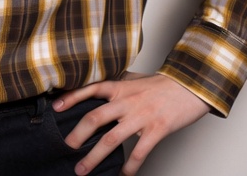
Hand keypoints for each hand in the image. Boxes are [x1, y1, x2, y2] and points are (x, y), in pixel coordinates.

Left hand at [53, 72, 210, 174]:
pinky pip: (139, 153)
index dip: (72, 98)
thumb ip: (118, 84)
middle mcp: (126, 101)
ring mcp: (141, 116)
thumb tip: (100, 87)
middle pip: (95, 118)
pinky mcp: (156, 130)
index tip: (56, 107)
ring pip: (112, 139)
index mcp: (120, 87)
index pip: (91, 89)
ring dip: (95, 157)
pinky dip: (129, 167)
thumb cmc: (162, 84)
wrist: (190, 86)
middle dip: (78, 135)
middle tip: (67, 147)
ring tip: (83, 169)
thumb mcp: (135, 79)